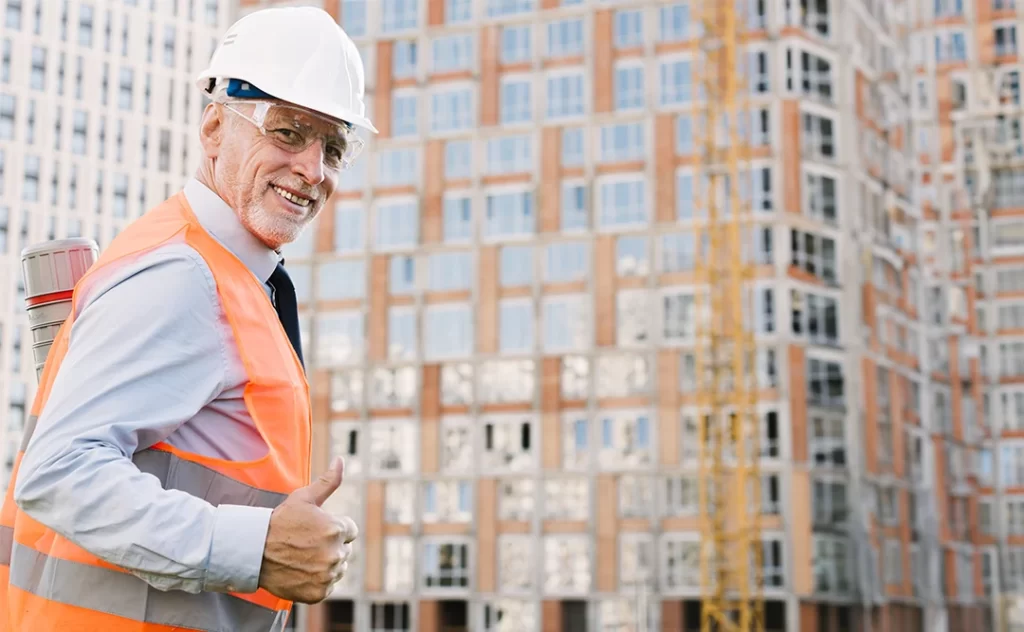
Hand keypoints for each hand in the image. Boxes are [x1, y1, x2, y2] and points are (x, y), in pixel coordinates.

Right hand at [257, 457, 358, 602]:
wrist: (253, 552)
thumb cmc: (279, 522)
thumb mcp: (304, 498)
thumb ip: (328, 481)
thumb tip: (341, 460)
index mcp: (337, 529)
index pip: (350, 530)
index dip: (333, 528)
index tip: (315, 530)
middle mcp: (336, 553)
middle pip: (344, 550)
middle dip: (330, 546)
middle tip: (306, 544)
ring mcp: (327, 575)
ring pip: (337, 569)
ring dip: (325, 564)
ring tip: (303, 557)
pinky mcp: (318, 592)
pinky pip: (327, 586)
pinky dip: (317, 581)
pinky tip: (301, 571)